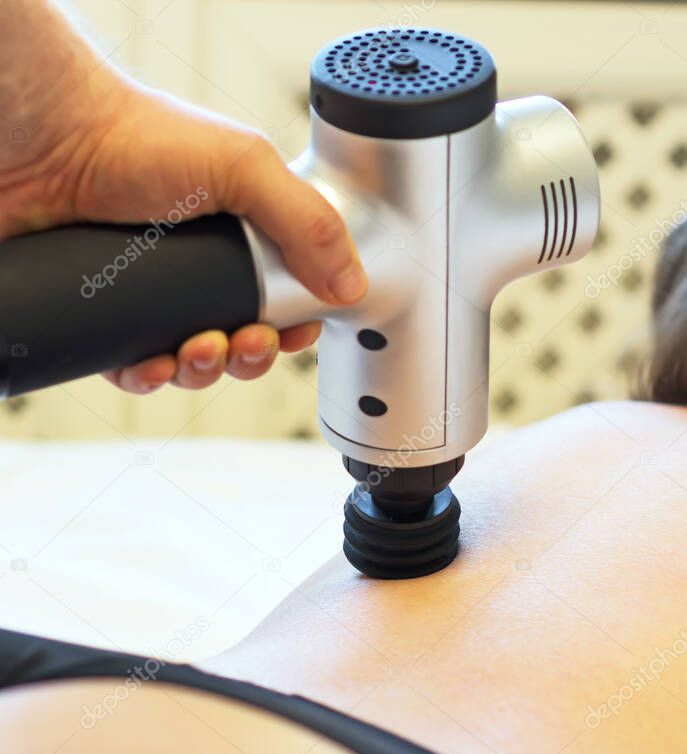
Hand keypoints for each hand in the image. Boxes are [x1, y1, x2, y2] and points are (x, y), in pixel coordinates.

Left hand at [0, 7, 367, 392]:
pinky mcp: (108, 320)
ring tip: (198, 350)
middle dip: (250, 356)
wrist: (47, 144)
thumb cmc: (137, 138)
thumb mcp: (244, 166)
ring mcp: (152, 296)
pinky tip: (152, 366)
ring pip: (193, 363)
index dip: (294, 326)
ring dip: (205, 371)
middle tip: (243, 342)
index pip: (283, 297)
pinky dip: (150, 379)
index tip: (295, 333)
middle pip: (241, 340)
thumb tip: (351, 284)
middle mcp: (197, 268)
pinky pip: (136, 370)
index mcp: (238, 235)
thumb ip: (307, 222)